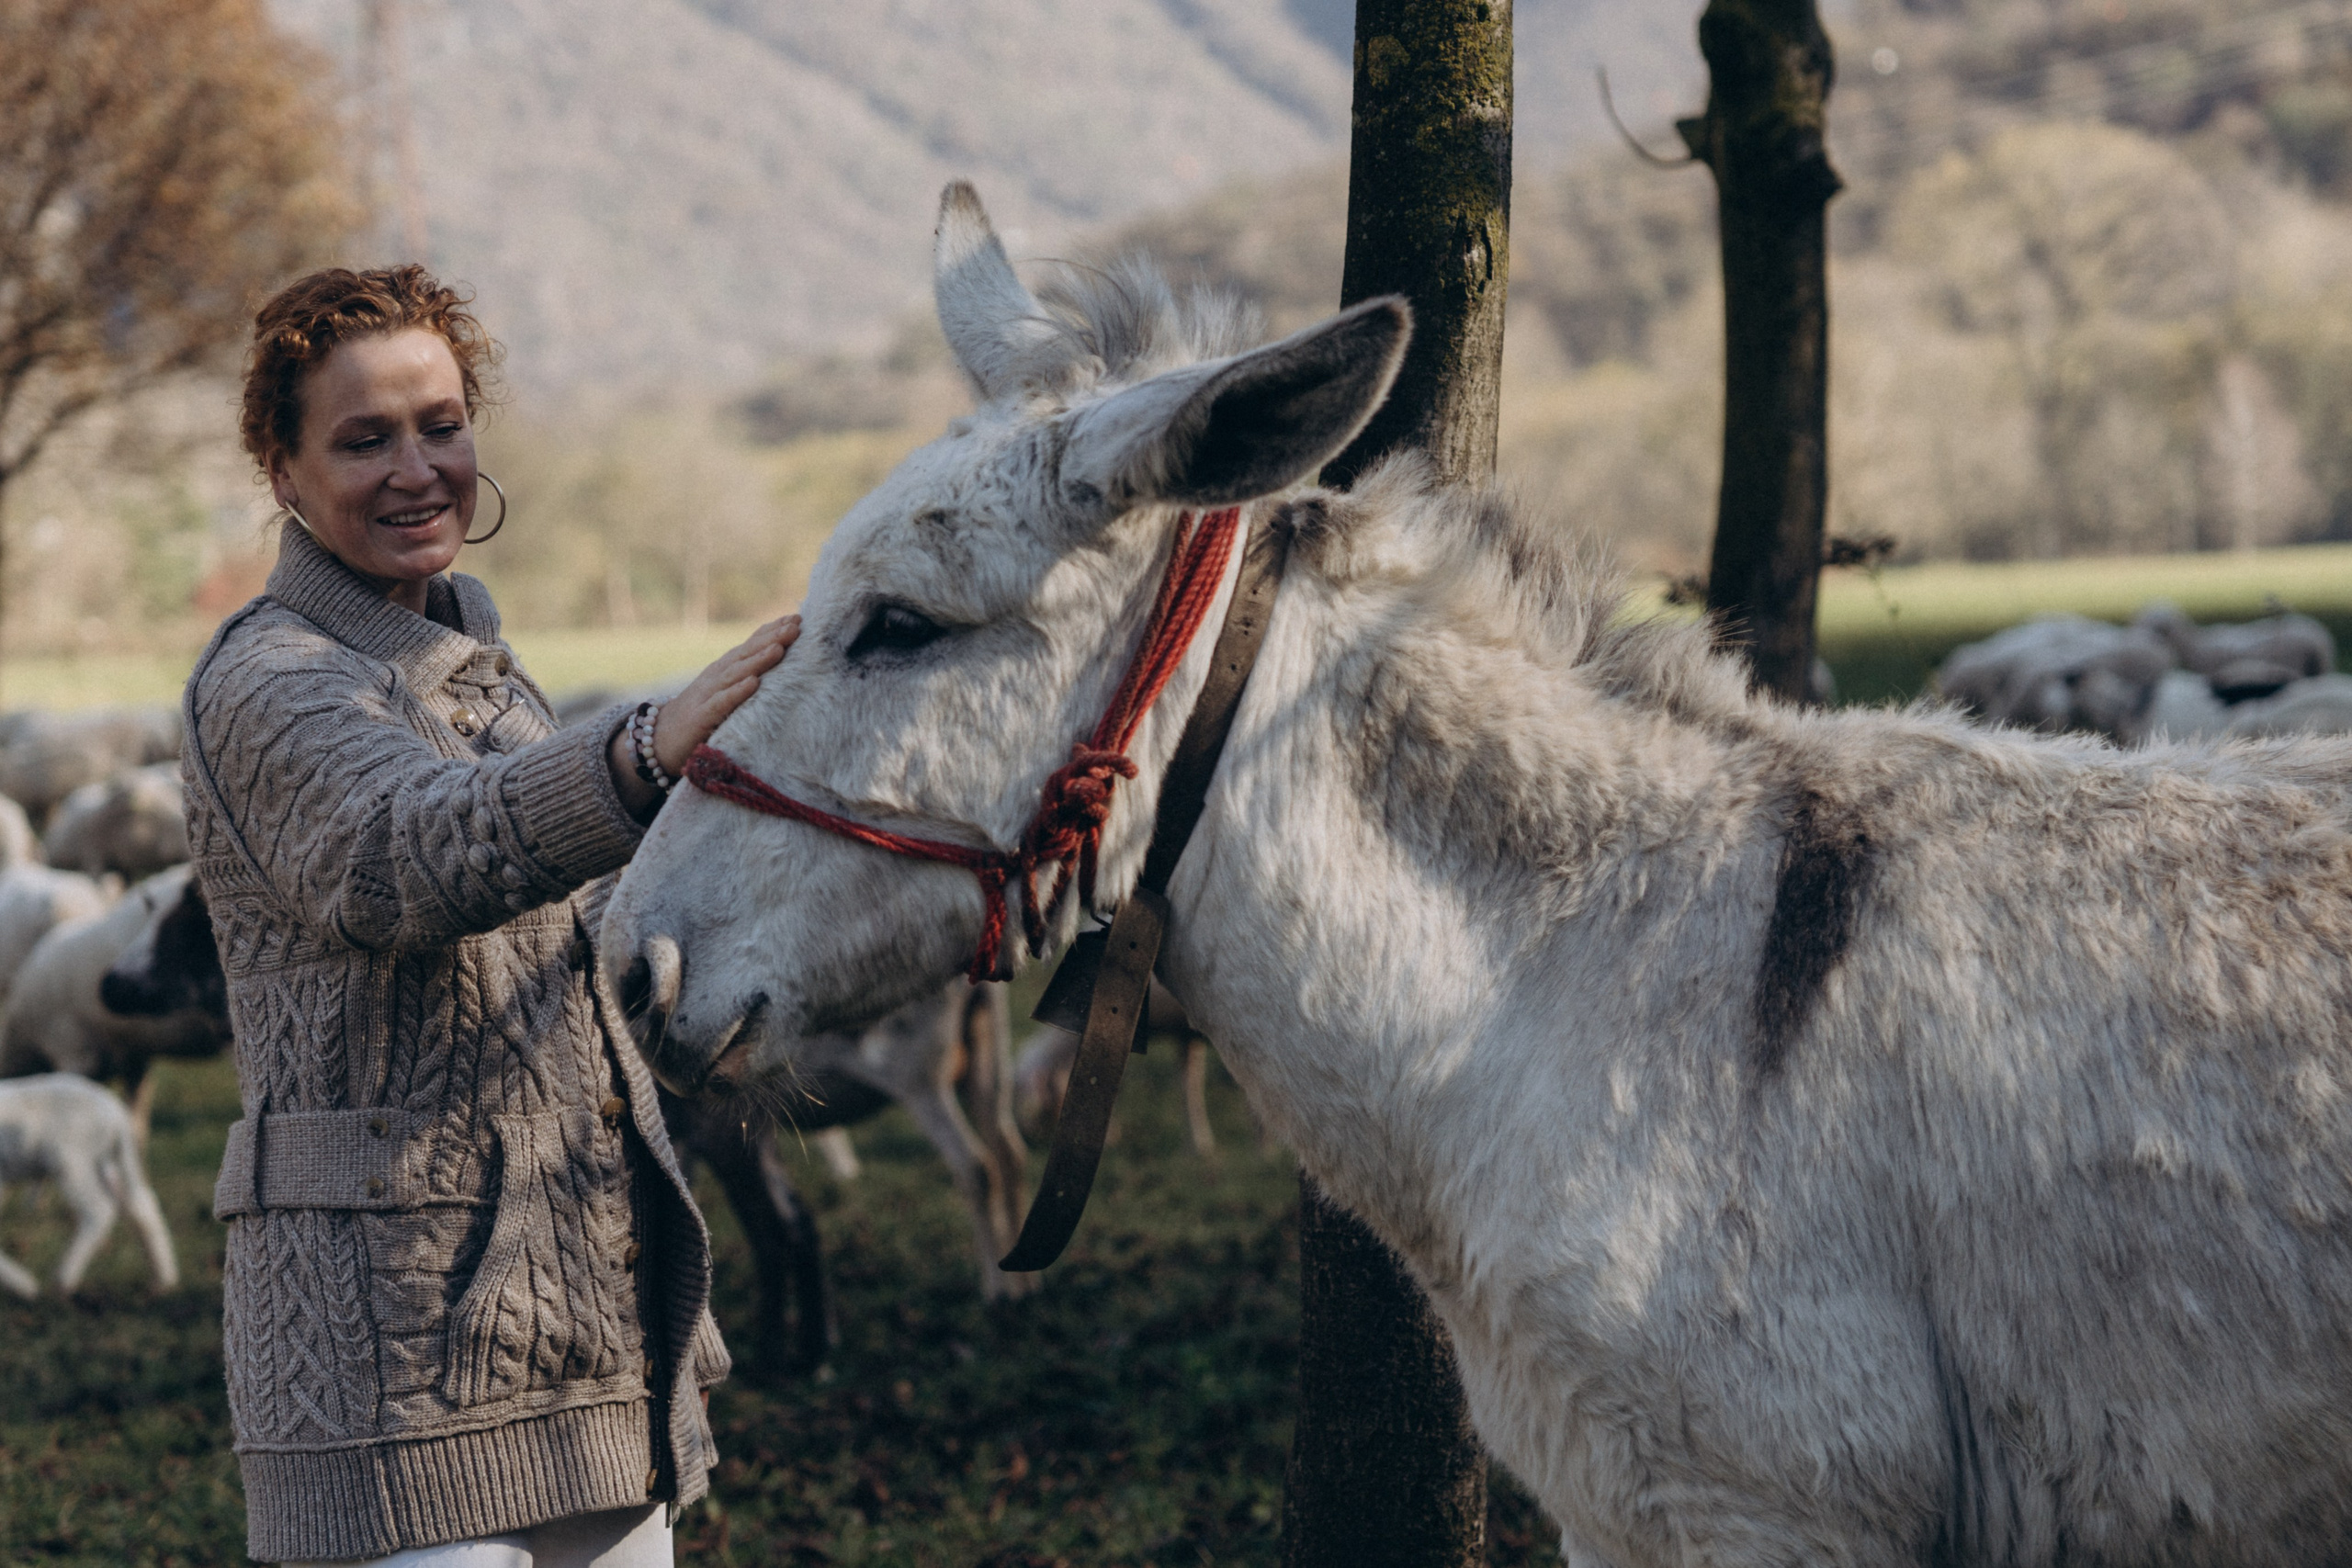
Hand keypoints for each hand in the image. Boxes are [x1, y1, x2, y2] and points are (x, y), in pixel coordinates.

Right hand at [606, 615, 798, 817]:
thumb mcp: (726, 692)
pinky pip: (721, 703)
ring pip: (736, 673)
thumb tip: (780, 665)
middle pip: (747, 653)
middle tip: (796, 625)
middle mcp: (717, 676)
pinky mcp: (701, 717)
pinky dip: (737, 692)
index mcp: (725, 669)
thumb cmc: (701, 715)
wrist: (660, 739)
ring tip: (779, 648)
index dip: (772, 631)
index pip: (750, 645)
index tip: (797, 618)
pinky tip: (753, 683)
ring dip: (758, 660)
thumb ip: (746, 678)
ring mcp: (707, 694)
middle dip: (772, 638)